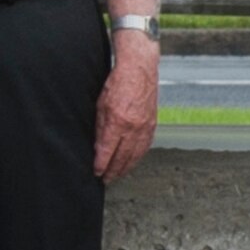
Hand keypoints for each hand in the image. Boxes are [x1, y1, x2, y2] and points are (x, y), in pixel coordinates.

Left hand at [94, 36, 157, 182]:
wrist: (139, 70)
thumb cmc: (118, 83)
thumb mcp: (101, 105)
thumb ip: (99, 128)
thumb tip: (98, 148)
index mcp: (118, 121)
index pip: (108, 151)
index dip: (101, 165)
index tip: (97, 172)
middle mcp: (133, 127)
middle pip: (122, 157)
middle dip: (113, 171)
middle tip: (105, 179)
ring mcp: (145, 127)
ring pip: (135, 155)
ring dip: (125, 168)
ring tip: (117, 175)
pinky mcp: (152, 125)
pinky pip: (144, 147)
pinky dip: (137, 158)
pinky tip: (131, 162)